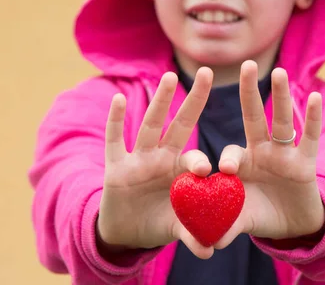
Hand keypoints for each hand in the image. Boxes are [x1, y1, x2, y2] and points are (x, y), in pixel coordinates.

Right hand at [97, 68, 215, 258]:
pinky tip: (117, 99)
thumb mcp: (175, 227)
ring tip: (168, 76)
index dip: (201, 160)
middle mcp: (162, 159)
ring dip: (159, 101)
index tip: (208, 168)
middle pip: (179, 124)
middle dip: (193, 100)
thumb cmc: (159, 222)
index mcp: (181, 172)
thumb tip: (209, 251)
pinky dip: (115, 121)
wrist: (127, 232)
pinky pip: (114, 140)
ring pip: (150, 125)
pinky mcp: (115, 166)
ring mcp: (139, 159)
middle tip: (207, 73)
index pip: (196, 158)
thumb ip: (191, 234)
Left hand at [215, 61, 324, 247]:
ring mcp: (285, 155)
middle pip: (255, 116)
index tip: (222, 169)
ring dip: (282, 97)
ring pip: (284, 121)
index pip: (231, 153)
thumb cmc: (259, 215)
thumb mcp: (241, 220)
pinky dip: (314, 119)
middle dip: (250, 91)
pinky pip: (311, 138)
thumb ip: (225, 226)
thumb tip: (207, 244)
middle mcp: (262, 151)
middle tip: (245, 65)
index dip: (227, 159)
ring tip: (280, 72)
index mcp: (242, 163)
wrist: (291, 225)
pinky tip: (316, 96)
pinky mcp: (306, 163)